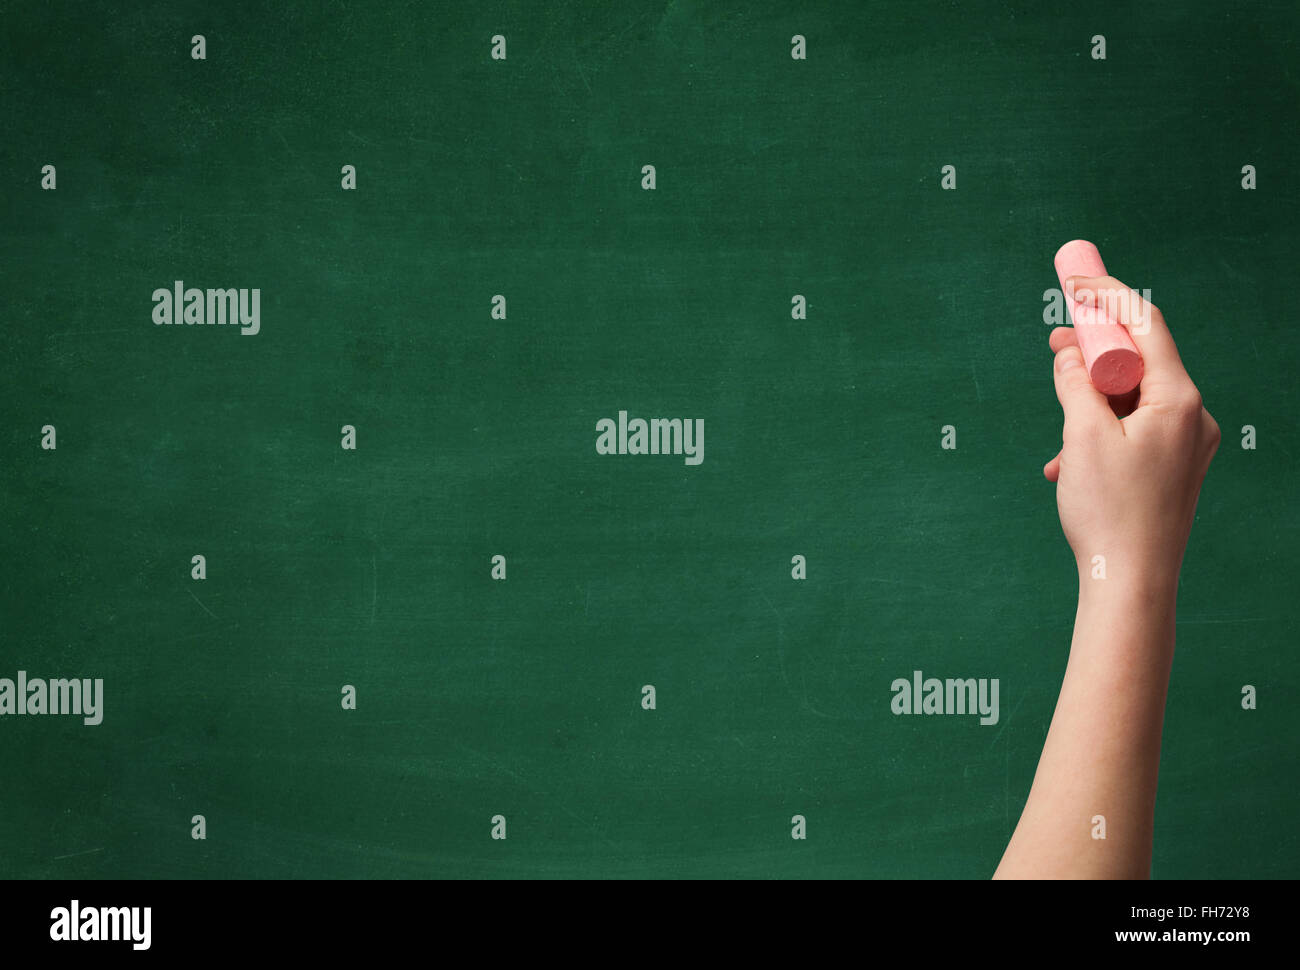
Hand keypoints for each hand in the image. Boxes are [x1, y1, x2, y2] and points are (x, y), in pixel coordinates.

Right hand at [1043, 276, 1219, 583]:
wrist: (1131, 582)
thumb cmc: (1109, 511)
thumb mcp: (1082, 435)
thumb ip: (1075, 383)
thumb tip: (1071, 351)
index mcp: (1180, 399)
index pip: (1145, 324)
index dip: (1107, 296)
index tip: (1072, 283)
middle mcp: (1192, 416)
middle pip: (1140, 360)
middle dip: (1094, 350)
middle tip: (1054, 341)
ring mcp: (1185, 444)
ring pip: (1132, 399)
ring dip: (1089, 401)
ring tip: (1058, 423)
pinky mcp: (1172, 468)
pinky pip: (1133, 431)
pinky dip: (1099, 433)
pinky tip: (1066, 463)